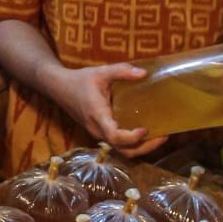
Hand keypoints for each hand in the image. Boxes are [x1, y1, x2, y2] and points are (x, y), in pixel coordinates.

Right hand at [46, 62, 169, 158]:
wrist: (59, 88)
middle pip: (122, 150)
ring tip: (158, 137)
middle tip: (163, 136)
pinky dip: (133, 144)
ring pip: (121, 150)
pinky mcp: (100, 132)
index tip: (145, 129)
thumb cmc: (79, 80)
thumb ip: (122, 71)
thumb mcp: (101, 72)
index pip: (114, 135)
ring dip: (140, 148)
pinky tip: (145, 133)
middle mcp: (98, 129)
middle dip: (144, 147)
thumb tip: (145, 73)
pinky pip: (118, 145)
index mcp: (98, 115)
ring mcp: (98, 133)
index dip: (131, 137)